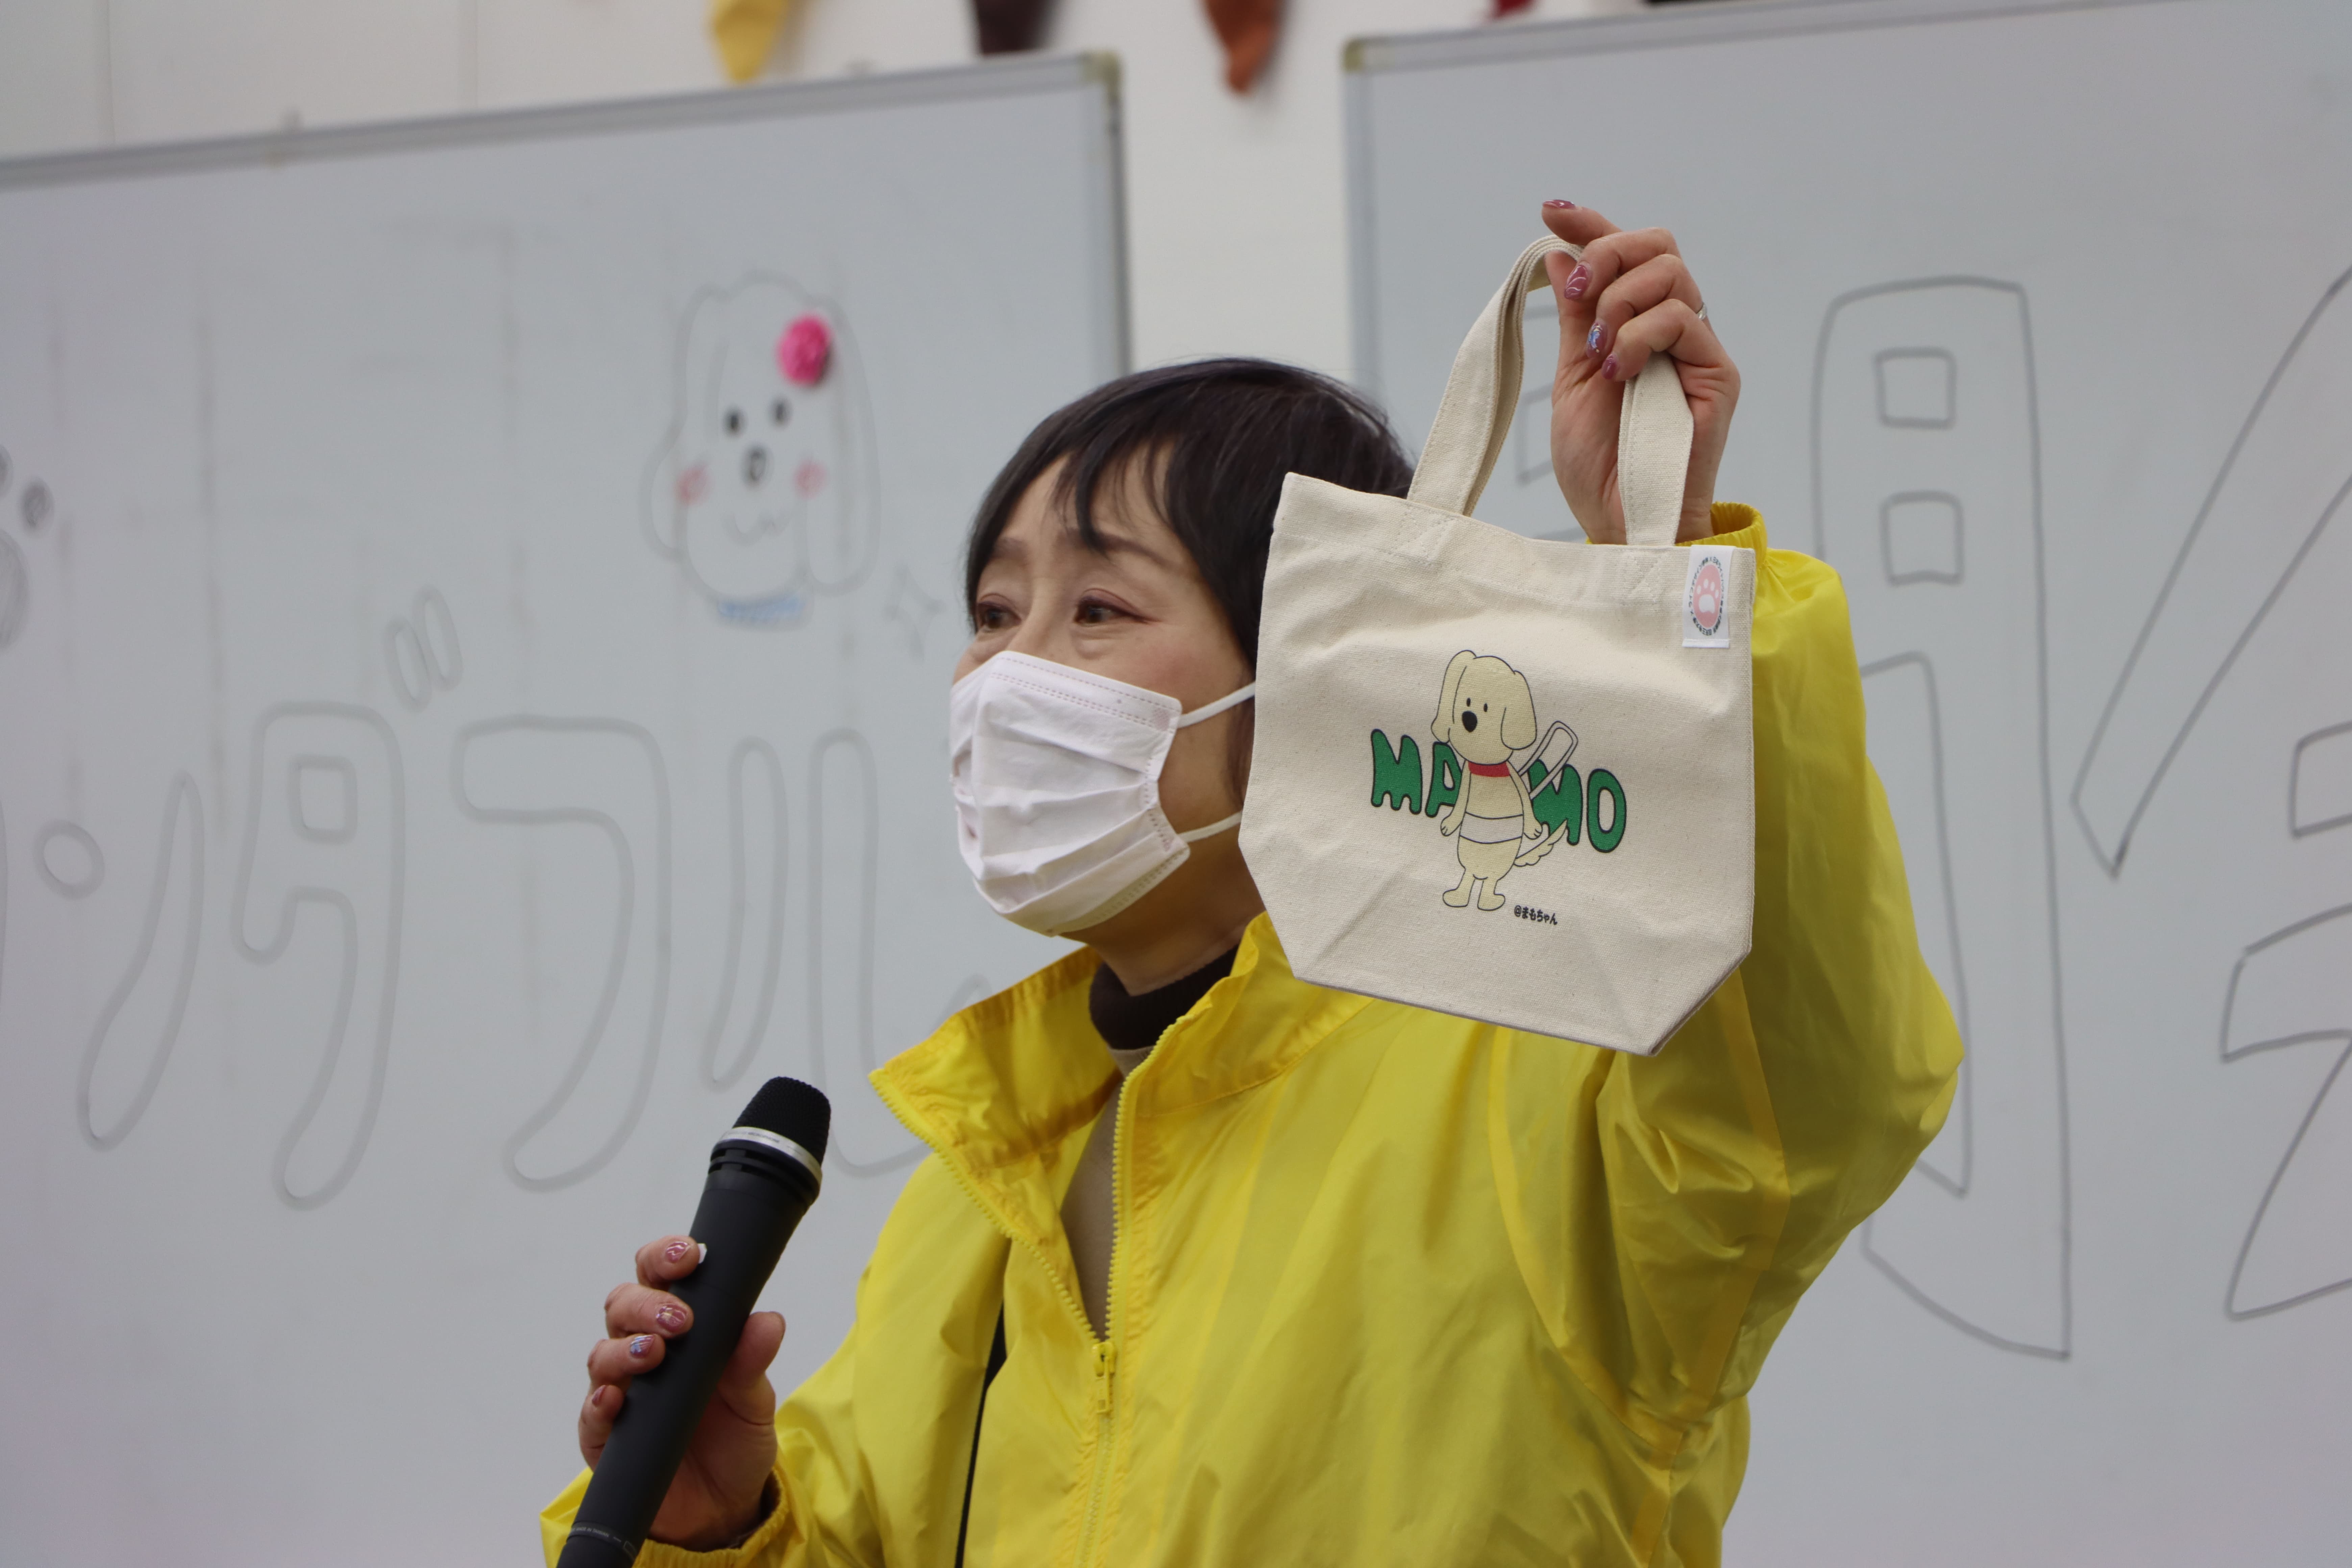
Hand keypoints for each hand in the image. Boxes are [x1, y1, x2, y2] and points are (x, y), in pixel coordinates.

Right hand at [579, 1235, 784, 1550]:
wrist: (722, 1505)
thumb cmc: (734, 1438)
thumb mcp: (755, 1399)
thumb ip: (753, 1360)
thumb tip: (768, 1321)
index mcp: (680, 1328)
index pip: (660, 1277)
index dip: (666, 1257)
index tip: (690, 1256)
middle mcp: (643, 1351)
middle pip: (623, 1305)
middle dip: (647, 1304)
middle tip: (681, 1320)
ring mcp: (620, 1391)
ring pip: (602, 1353)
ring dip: (625, 1348)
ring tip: (654, 1353)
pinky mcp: (603, 1435)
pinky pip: (591, 1413)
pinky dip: (599, 1401)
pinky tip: (614, 1399)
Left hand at [1538, 202, 1740, 543]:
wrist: (1621, 522)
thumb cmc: (1599, 464)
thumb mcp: (1572, 377)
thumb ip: (1576, 317)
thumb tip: (1561, 256)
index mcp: (1635, 326)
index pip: (1625, 255)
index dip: (1591, 225)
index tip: (1551, 212)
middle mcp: (1672, 330)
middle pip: (1656, 246)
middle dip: (1608, 253)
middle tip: (1580, 294)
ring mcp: (1697, 349)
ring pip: (1670, 273)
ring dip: (1621, 300)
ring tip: (1600, 349)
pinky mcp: (1717, 372)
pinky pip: (1683, 317)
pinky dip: (1640, 334)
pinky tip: (1619, 370)